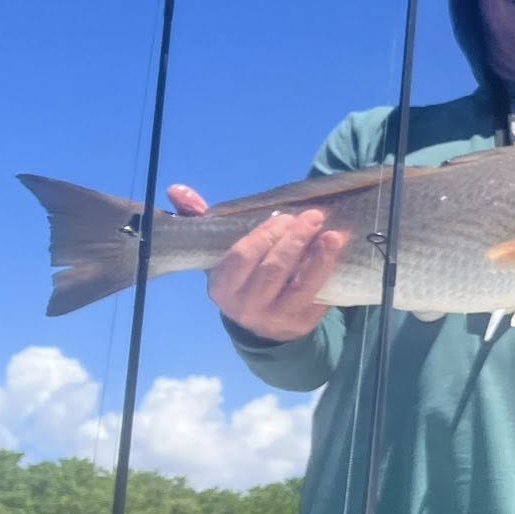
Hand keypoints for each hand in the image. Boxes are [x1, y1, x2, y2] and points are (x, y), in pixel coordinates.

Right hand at [167, 183, 347, 341]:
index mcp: (221, 287)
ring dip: (318, 257)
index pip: (241, 258)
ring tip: (333, 234)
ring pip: (299, 286)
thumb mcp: (220, 252)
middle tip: (313, 216)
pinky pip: (317, 296)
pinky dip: (328, 273)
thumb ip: (201, 219)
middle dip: (294, 240)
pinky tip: (337, 253)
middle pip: (272, 270)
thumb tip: (177, 190)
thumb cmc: (242, 276)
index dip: (264, 236)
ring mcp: (275, 318)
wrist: (263, 323)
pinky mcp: (301, 323)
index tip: (283, 216)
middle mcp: (245, 307)